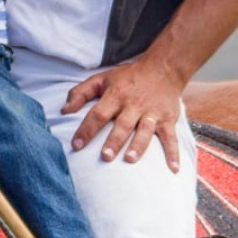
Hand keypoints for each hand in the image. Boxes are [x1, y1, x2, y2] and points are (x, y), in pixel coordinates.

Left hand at [62, 59, 183, 172]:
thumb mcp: (101, 79)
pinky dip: (173, 153)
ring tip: (130, 160)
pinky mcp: (168, 119)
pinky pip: (170, 137)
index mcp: (115, 95)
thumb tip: (64, 110)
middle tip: (105, 157)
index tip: (76, 145)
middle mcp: (133, 105)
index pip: (98, 114)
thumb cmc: (127, 77)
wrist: (162, 68)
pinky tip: (173, 169)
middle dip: (114, 141)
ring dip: (138, 146)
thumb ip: (80, 93)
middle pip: (122, 124)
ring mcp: (152, 113)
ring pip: (145, 131)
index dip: (86, 129)